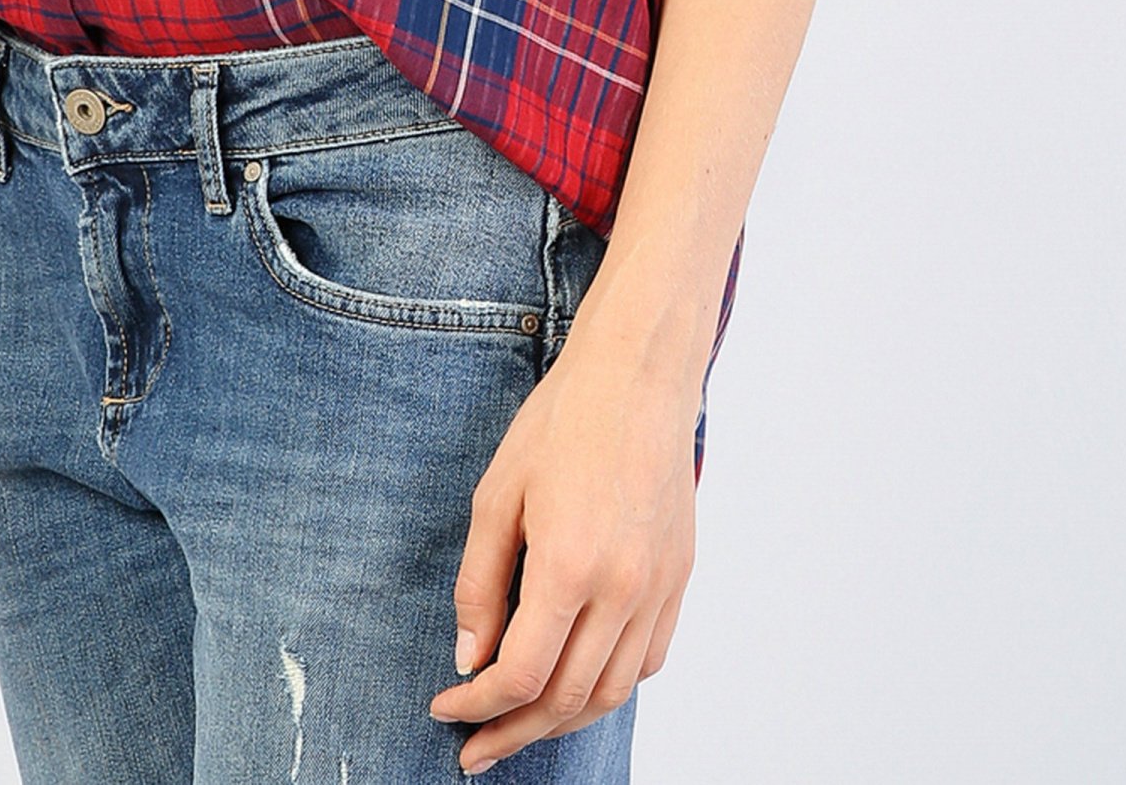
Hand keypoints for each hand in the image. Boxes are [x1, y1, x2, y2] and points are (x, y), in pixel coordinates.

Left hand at [425, 321, 697, 770]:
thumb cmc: (563, 422)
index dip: (477, 706)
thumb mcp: (497, 494)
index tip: (446, 709)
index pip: (522, 674)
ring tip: (520, 728)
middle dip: (513, 732)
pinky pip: (647, 660)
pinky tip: (578, 685)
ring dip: (562, 721)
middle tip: (474, 750)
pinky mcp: (679, 579)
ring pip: (612, 692)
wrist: (638, 377)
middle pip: (567, 699)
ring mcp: (659, 589)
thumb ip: (480, 583)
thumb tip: (469, 658)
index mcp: (569, 566)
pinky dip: (610, 688)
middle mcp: (622, 590)